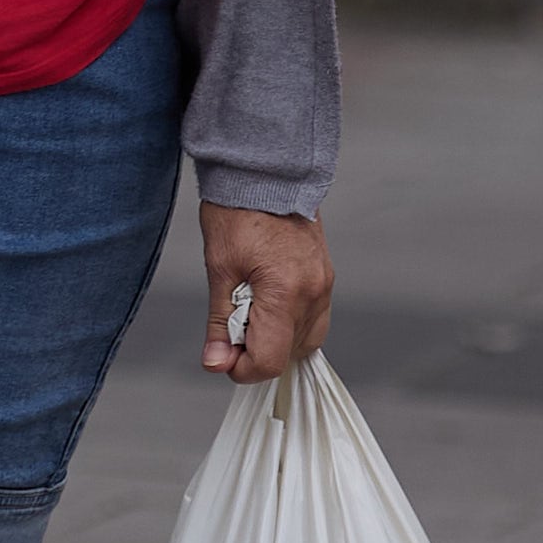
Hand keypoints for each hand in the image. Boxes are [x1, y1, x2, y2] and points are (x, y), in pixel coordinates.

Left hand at [199, 204, 331, 380]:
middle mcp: (314, 294)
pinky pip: (311, 319)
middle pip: (289, 354)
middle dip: (257, 351)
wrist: (266, 174)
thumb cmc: (238, 212)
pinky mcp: (325, 278)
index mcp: (286, 292)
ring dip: (273, 338)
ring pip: (304, 341)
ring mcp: (324, 286)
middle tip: (230, 327)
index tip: (223, 356)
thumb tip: (216, 362)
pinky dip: (287, 322)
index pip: (271, 360)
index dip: (242, 368)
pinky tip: (265, 303)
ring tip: (247, 310)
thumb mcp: (219, 270)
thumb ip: (221, 323)